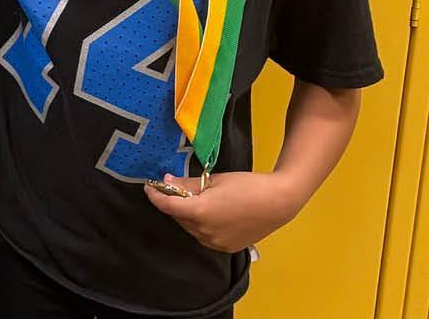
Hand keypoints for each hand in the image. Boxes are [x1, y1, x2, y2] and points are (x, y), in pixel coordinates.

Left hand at [144, 171, 299, 253]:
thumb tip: (166, 182)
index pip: (167, 206)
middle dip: (174, 204)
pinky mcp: (226, 248)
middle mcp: (204, 231)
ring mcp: (215, 243)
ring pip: (190, 228)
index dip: (155, 196)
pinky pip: (204, 236)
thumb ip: (188, 184)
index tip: (149, 187)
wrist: (278, 202)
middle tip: (175, 189)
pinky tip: (208, 214)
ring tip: (196, 200)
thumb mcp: (215, 181)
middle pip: (178, 217)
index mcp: (199, 212)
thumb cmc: (247, 185)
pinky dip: (200, 226)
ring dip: (187, 216)